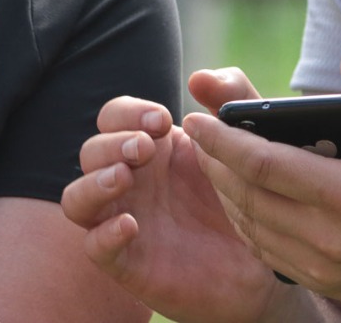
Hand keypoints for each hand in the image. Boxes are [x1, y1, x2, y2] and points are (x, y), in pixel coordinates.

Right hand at [62, 70, 297, 322]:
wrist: (264, 263)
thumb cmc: (246, 198)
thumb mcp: (248, 140)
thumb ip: (234, 98)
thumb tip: (200, 77)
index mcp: (151, 147)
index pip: (114, 116)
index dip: (128, 112)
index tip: (161, 120)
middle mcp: (130, 181)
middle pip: (91, 151)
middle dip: (113, 143)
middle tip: (145, 149)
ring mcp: (124, 219)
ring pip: (75, 197)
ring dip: (93, 183)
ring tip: (123, 178)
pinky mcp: (127, 262)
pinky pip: (93, 246)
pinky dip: (103, 234)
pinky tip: (130, 226)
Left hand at [184, 41, 340, 312]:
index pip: (265, 166)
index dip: (223, 142)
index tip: (195, 120)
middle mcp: (330, 238)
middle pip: (247, 198)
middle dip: (214, 163)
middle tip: (197, 134)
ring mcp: (325, 267)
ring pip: (252, 228)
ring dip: (225, 193)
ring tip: (212, 160)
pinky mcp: (326, 283)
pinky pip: (268, 252)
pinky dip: (247, 222)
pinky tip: (240, 197)